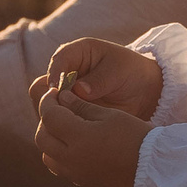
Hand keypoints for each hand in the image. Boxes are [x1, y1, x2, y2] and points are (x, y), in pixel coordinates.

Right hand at [27, 37, 163, 119]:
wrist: (145, 93)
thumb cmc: (132, 73)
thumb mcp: (119, 70)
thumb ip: (99, 79)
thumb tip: (79, 91)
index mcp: (76, 54)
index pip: (58, 61)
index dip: (55, 75)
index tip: (58, 91)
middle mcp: (65, 75)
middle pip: (41, 86)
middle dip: (49, 100)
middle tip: (63, 111)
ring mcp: (65, 96)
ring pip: (45, 107)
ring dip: (54, 116)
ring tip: (72, 123)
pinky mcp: (69, 113)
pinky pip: (56, 121)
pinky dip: (61, 127)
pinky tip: (75, 132)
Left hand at [34, 84, 151, 186]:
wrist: (154, 167)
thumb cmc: (135, 135)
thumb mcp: (110, 115)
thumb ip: (82, 106)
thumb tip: (62, 97)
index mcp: (79, 138)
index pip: (49, 116)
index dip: (47, 101)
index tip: (54, 92)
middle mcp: (72, 158)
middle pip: (42, 137)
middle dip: (46, 120)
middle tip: (58, 108)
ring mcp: (76, 173)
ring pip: (47, 156)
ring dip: (50, 139)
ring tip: (65, 127)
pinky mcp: (83, 182)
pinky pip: (60, 167)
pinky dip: (58, 154)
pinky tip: (74, 143)